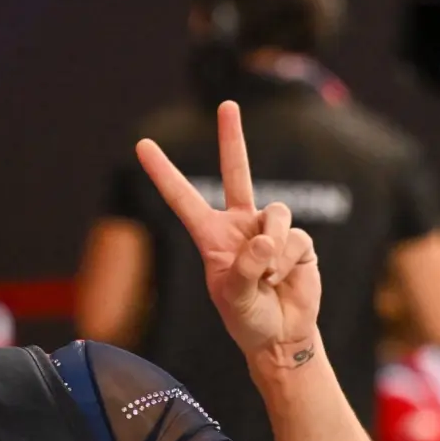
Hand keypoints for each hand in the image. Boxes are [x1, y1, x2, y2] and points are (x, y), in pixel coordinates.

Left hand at [136, 101, 320, 368]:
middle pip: (237, 173)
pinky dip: (288, 261)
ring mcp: (269, 231)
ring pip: (275, 213)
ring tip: (268, 277)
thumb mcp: (234, 298)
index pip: (183, 199)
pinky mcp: (296, 241)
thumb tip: (267, 239)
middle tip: (226, 105)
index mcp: (211, 237)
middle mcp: (239, 226)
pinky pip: (293, 237)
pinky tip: (283, 279)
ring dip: (272, 247)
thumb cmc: (247, 318)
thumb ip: (245, 268)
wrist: (281, 336)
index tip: (142, 144)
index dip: (164, 172)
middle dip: (232, 138)